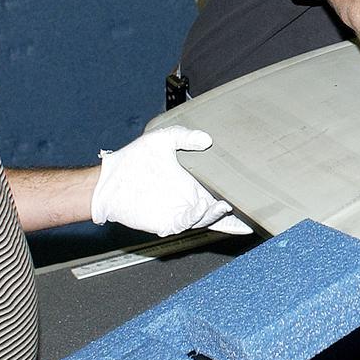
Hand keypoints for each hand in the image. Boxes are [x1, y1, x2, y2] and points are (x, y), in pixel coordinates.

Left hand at [92, 126, 251, 236]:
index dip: (234, 197)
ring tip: (224, 205)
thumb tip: (206, 139)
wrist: (109, 181)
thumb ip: (183, 136)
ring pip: (205, 219)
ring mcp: (178, 213)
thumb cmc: (133, 160)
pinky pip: (186, 224)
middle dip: (233, 213)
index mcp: (192, 183)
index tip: (250, 197)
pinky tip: (202, 208)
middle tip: (247, 208)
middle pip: (217, 211)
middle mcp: (188, 200)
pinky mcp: (166, 223)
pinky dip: (196, 218)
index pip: (218, 192)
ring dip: (216, 214)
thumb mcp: (161, 139)